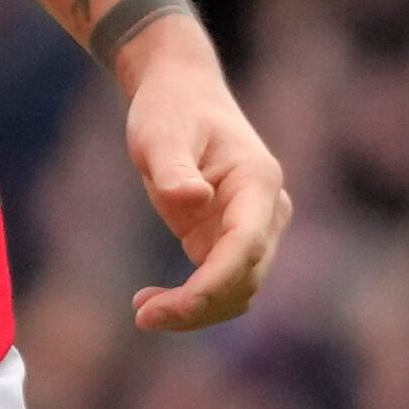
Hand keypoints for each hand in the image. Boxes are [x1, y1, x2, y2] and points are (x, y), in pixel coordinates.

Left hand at [114, 20, 289, 331]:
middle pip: (246, 278)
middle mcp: (266, 210)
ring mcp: (253, 228)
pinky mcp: (230, 241)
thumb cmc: (170, 108)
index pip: (246, 245)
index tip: (176, 306)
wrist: (180, 93)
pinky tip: (149, 301)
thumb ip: (173, 167)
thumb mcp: (160, 132)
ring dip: (196, 311)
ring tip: (142, 310)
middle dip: (200, 306)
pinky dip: (191, 303)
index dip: (215, 282)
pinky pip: (220, 286)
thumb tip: (193, 201)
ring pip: (238, 291)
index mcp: (257, 180)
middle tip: (142, 315)